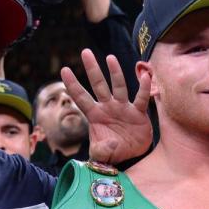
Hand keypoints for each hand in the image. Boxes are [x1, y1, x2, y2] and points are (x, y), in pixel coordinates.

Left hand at [61, 48, 152, 163]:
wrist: (131, 157)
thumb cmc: (112, 153)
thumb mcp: (101, 155)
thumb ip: (100, 152)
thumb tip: (106, 146)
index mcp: (94, 115)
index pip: (81, 97)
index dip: (72, 85)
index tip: (64, 70)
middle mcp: (107, 107)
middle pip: (98, 85)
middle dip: (92, 69)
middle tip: (85, 52)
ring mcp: (122, 108)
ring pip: (118, 86)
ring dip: (115, 73)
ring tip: (110, 58)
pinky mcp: (137, 113)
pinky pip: (140, 99)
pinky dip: (143, 88)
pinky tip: (144, 76)